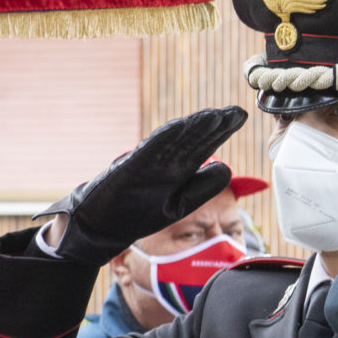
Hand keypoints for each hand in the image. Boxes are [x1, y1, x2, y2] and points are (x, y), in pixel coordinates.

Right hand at [45, 107, 247, 267]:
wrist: (97, 227)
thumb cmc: (136, 214)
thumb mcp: (177, 205)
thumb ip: (200, 188)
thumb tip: (226, 168)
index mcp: (176, 171)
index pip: (203, 146)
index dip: (221, 131)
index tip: (240, 116)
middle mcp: (163, 164)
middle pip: (192, 140)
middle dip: (214, 125)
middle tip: (235, 110)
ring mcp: (145, 165)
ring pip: (174, 142)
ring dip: (193, 128)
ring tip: (214, 115)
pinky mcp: (128, 170)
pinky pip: (149, 152)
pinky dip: (164, 139)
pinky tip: (180, 126)